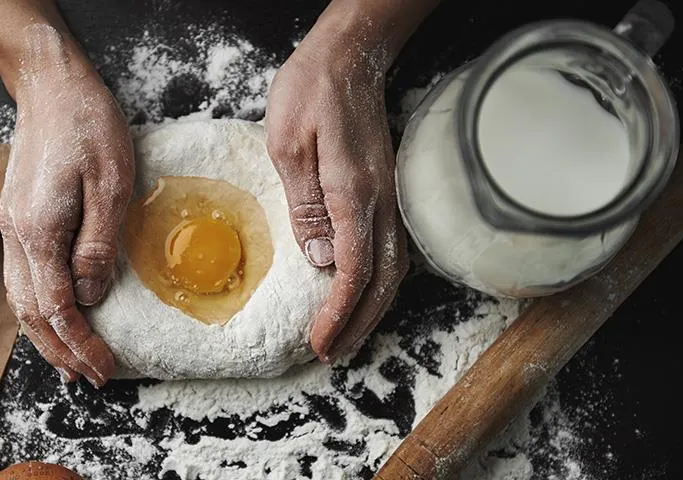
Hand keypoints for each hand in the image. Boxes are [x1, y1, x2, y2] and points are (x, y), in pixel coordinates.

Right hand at [0, 25, 133, 386]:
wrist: (52, 88)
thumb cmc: (87, 127)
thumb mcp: (110, 184)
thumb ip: (98, 244)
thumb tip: (89, 295)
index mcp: (39, 231)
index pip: (56, 308)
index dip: (81, 344)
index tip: (106, 368)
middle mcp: (17, 236)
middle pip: (30, 314)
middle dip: (61, 352)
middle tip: (92, 377)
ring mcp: (12, 227)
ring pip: (21, 300)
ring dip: (46, 336)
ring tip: (72, 362)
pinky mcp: (19, 218)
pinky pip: (23, 278)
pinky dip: (39, 309)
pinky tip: (56, 315)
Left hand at [266, 29, 408, 362]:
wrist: (349, 55)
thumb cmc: (311, 91)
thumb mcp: (288, 144)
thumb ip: (306, 204)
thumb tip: (320, 258)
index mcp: (354, 192)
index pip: (353, 270)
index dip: (338, 312)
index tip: (318, 340)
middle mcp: (382, 200)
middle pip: (382, 280)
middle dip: (357, 323)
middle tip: (333, 353)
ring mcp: (390, 195)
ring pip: (394, 268)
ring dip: (372, 308)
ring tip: (347, 335)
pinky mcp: (387, 189)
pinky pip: (392, 248)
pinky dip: (380, 281)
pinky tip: (364, 293)